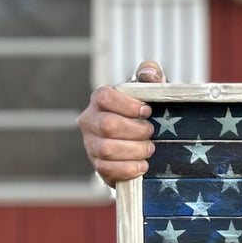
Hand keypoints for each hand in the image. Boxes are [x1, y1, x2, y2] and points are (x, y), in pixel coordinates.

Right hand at [79, 61, 165, 186]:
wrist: (144, 142)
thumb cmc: (146, 113)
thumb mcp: (151, 92)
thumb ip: (150, 76)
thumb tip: (148, 73)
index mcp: (100, 100)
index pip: (105, 97)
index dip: (128, 105)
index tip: (147, 111)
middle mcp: (90, 121)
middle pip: (108, 125)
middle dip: (136, 131)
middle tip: (151, 132)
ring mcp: (91, 144)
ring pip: (107, 149)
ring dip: (135, 150)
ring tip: (149, 149)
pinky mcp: (97, 165)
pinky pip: (107, 170)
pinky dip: (128, 169)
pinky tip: (142, 165)